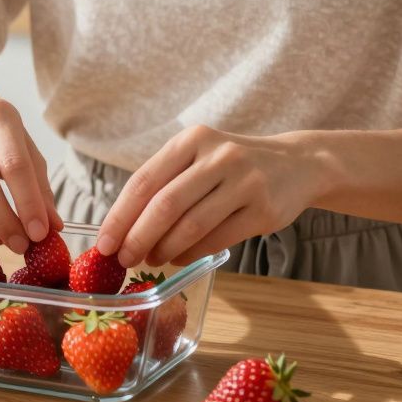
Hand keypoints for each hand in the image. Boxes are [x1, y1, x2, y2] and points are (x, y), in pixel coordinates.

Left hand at [97, 125, 328, 267]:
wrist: (298, 164)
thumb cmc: (232, 167)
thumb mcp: (198, 157)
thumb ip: (164, 184)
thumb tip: (121, 229)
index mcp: (191, 140)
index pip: (144, 181)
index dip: (119, 216)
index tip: (103, 244)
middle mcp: (218, 156)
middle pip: (165, 205)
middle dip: (137, 238)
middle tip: (122, 260)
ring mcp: (244, 181)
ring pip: (191, 225)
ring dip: (164, 249)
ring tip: (150, 260)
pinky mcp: (263, 209)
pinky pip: (218, 239)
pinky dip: (191, 254)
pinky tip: (178, 258)